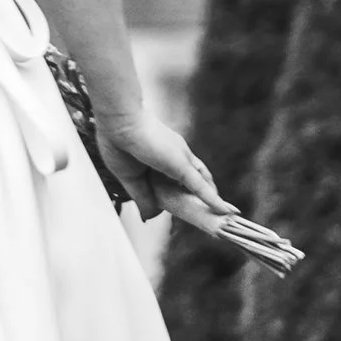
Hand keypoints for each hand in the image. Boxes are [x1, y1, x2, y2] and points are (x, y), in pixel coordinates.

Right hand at [89, 106, 225, 226]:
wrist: (117, 124)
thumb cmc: (117, 144)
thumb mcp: (130, 179)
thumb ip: (142, 197)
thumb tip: (150, 216)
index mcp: (160, 159)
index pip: (177, 181)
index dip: (182, 195)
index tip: (184, 211)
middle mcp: (175, 158)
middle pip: (194, 183)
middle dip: (201, 199)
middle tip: (208, 216)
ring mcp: (181, 161)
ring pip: (202, 185)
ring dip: (211, 201)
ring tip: (222, 216)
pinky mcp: (183, 166)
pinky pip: (201, 186)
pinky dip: (212, 200)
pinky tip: (223, 211)